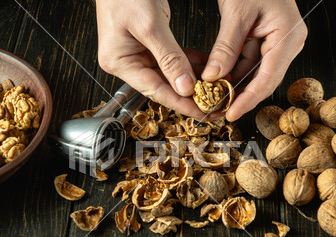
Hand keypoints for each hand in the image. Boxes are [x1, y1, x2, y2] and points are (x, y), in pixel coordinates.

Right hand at [96, 0, 207, 119]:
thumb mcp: (150, 25)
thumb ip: (169, 57)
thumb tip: (185, 86)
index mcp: (119, 61)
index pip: (154, 90)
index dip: (180, 103)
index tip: (201, 112)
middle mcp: (127, 61)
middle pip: (163, 85)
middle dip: (190, 94)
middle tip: (214, 103)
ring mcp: (138, 52)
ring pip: (170, 73)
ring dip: (193, 79)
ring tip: (217, 87)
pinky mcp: (149, 43)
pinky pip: (172, 58)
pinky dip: (190, 62)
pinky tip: (208, 67)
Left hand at [202, 0, 307, 120]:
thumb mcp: (236, 13)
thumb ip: (226, 47)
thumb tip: (213, 77)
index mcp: (288, 36)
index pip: (268, 78)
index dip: (248, 99)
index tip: (231, 114)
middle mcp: (288, 43)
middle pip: (264, 80)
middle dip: (241, 97)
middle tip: (219, 112)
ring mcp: (279, 43)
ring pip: (256, 74)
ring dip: (236, 87)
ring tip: (215, 100)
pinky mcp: (268, 41)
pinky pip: (251, 63)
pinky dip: (235, 72)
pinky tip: (219, 82)